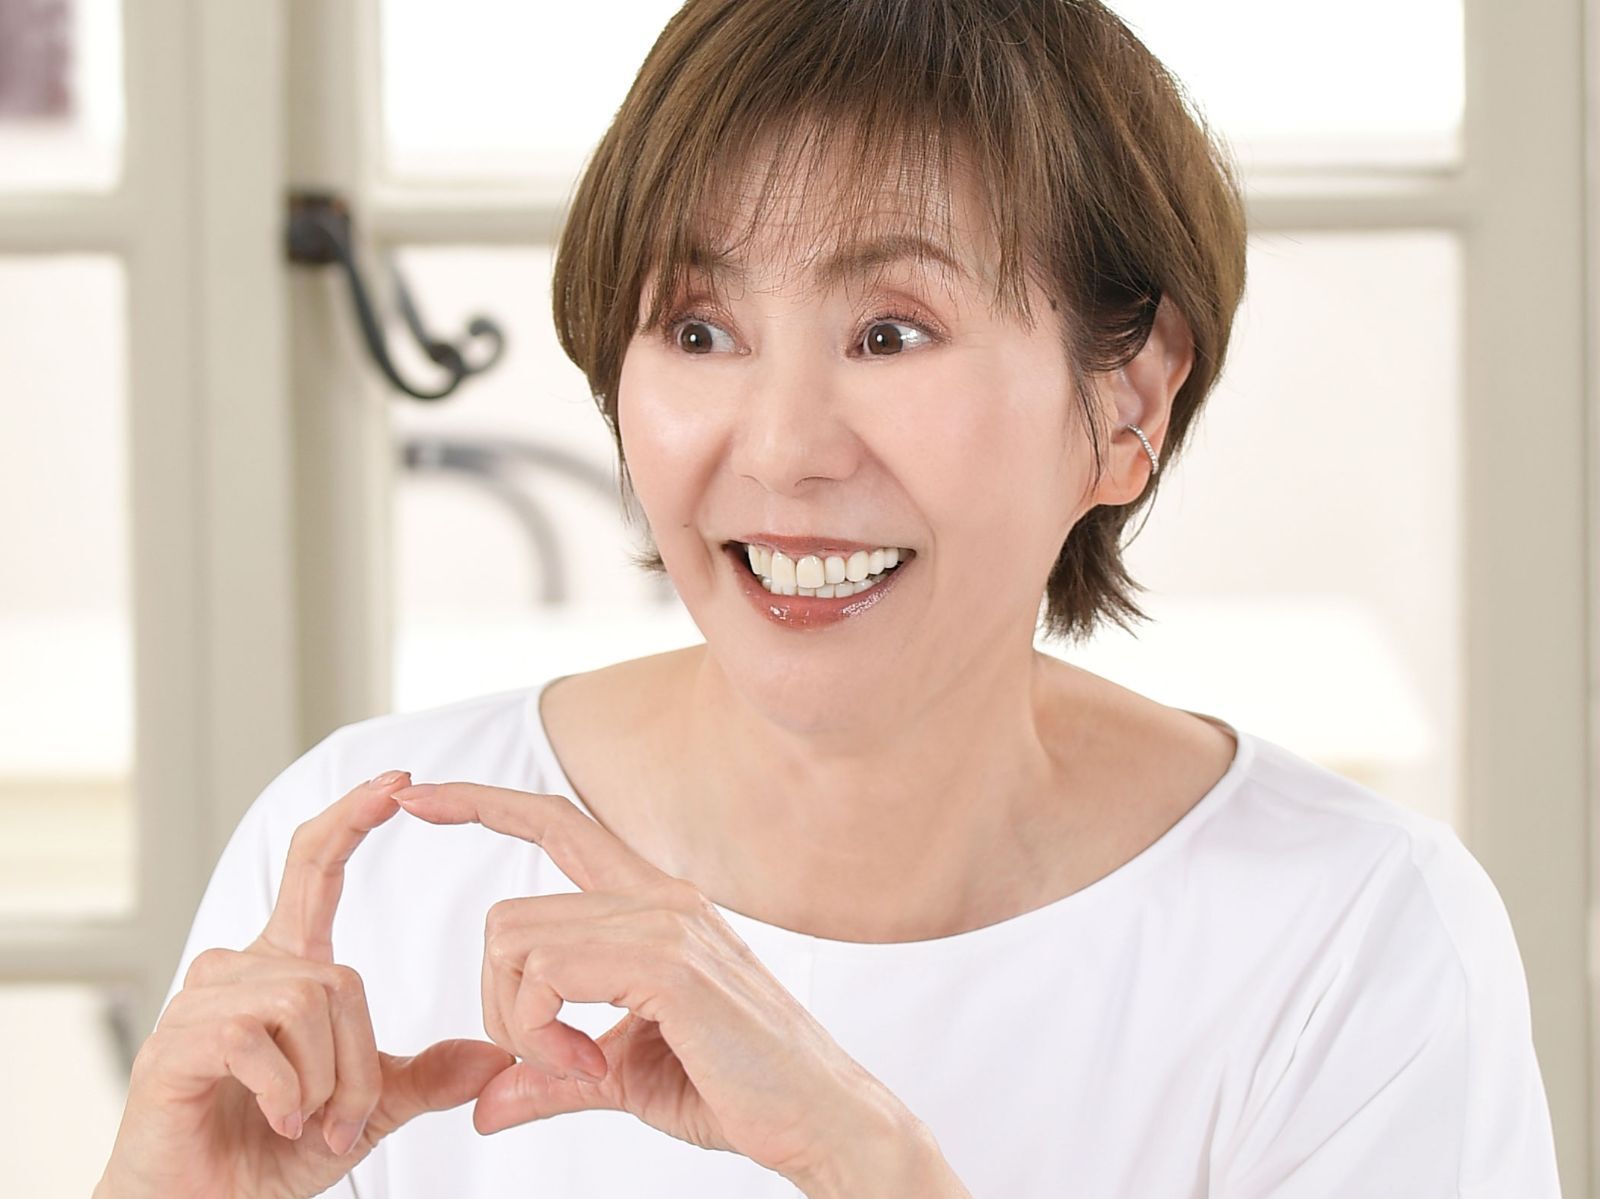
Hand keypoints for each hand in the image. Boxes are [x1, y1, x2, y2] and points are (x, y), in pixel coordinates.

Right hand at [97, 773, 515, 1198]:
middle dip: (360, 1062)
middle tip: (343, 1122)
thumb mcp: (364, 1111)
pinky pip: (259, 1040)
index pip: (315, 868)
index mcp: (285, 967)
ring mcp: (202, 1000)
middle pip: (340, 977)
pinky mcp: (176, 1039)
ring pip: (307, 1005)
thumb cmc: (269, 1151)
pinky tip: (278, 1119)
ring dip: (326, 1083)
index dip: (353, 820)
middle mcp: (240, 968)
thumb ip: (423, 1079)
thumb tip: (492, 1055)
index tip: (398, 783)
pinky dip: (288, 1094)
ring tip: (305, 1123)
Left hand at [390, 780, 916, 1185]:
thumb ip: (553, 1076)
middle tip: (548, 1061)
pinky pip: (547, 976)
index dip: (484, 803)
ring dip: (520, 1024)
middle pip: (508, 918)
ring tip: (578, 1065)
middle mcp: (659, 897)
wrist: (819, 1124)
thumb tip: (486, 1104)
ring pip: (515, 943)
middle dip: (498, 1004)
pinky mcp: (669, 962)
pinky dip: (541, 1032)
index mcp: (652, 907)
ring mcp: (666, 923)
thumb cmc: (735, 1093)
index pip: (555, 824)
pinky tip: (589, 1062)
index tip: (418, 796)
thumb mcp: (624, 1077)